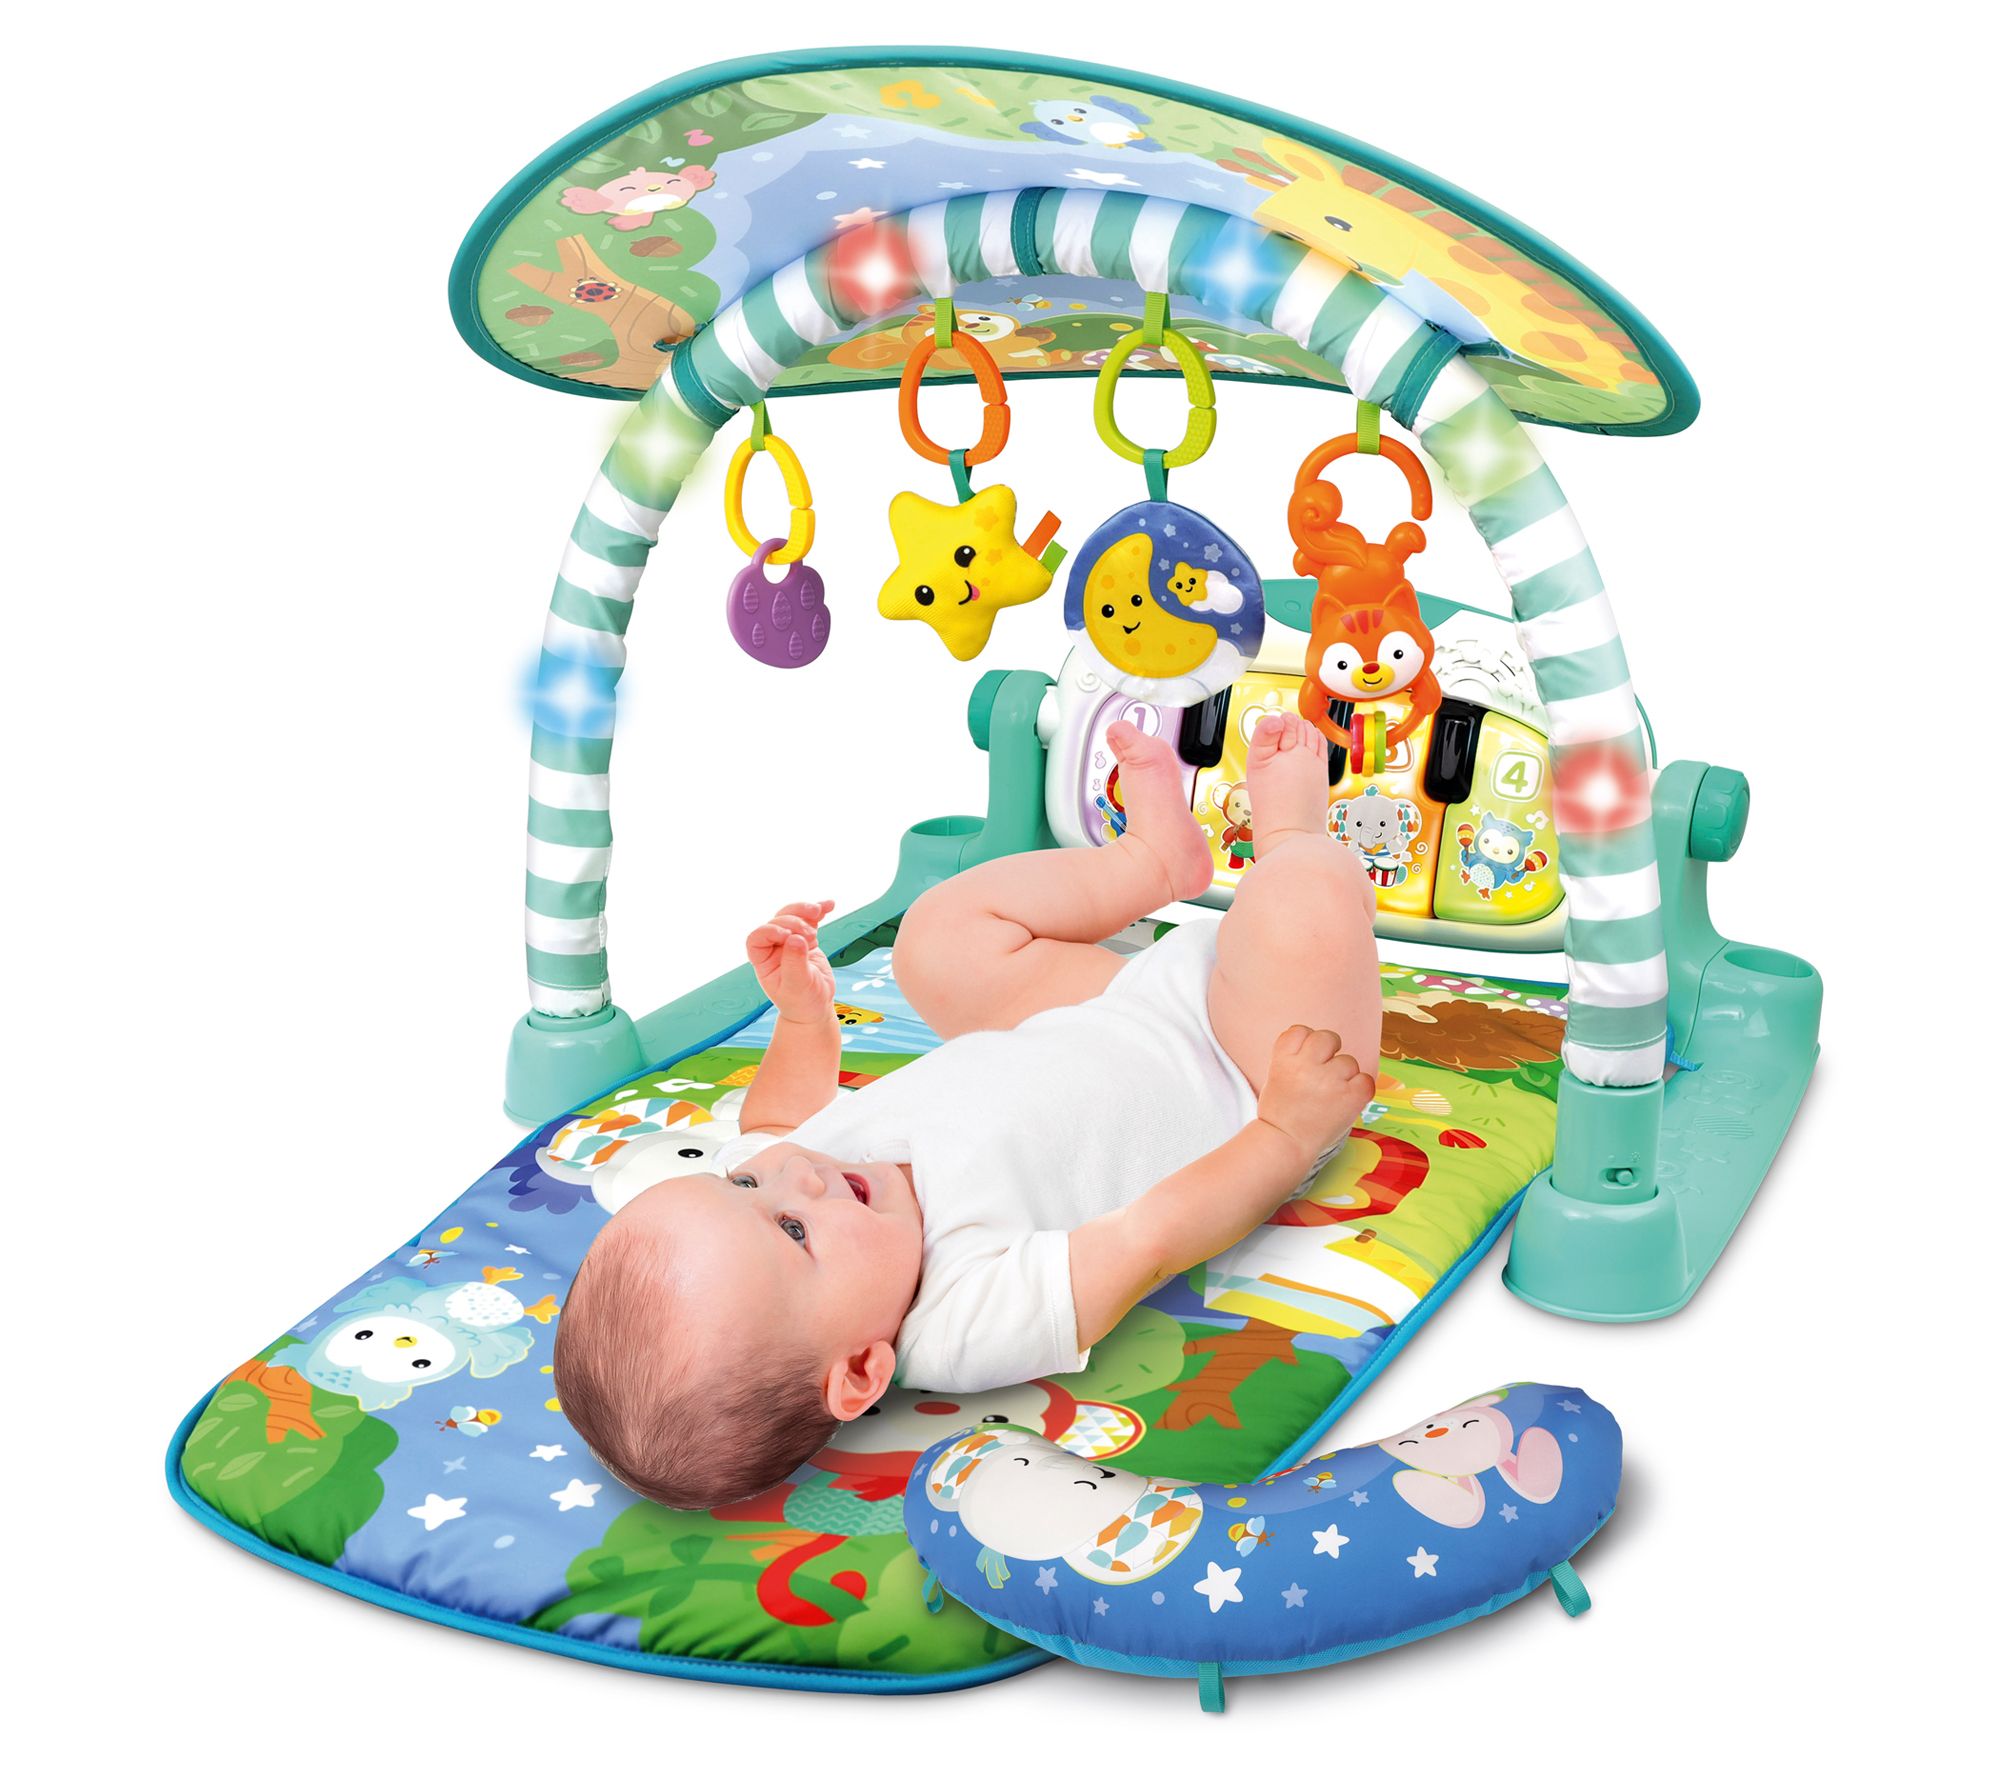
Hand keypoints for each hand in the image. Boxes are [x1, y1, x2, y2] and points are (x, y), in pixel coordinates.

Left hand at [746, 900, 836, 1023]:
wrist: (815, 1008)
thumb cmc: (801, 1002)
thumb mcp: (797, 986)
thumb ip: (795, 963)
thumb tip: (796, 938)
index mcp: (763, 961)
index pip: (757, 938)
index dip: (769, 931)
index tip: (786, 935)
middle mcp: (773, 949)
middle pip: (777, 922)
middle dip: (793, 922)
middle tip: (810, 935)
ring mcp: (790, 942)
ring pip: (792, 917)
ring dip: (804, 911)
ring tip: (818, 910)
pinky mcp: (806, 940)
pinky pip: (810, 921)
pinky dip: (819, 912)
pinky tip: (829, 905)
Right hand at [1255, 1026, 1372, 1167]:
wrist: (1286, 1142)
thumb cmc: (1281, 1111)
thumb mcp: (1276, 1075)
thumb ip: (1295, 1056)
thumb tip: (1318, 1043)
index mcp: (1284, 1059)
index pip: (1300, 1030)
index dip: (1306, 1042)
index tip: (1305, 1057)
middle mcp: (1306, 1065)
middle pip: (1327, 1037)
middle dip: (1329, 1051)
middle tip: (1324, 1072)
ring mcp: (1330, 1080)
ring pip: (1349, 1061)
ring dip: (1344, 1075)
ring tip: (1330, 1095)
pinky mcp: (1351, 1096)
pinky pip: (1366, 1079)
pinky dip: (1360, 1089)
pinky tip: (1346, 1100)